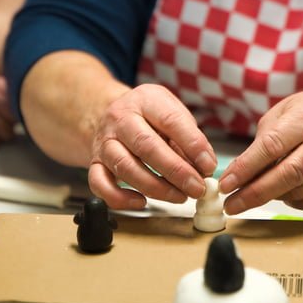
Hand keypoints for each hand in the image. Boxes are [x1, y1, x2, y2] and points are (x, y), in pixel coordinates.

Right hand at [87, 84, 216, 209]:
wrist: (109, 114)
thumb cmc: (148, 116)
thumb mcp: (172, 113)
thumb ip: (189, 137)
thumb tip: (205, 167)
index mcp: (145, 100)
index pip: (170, 120)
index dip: (192, 145)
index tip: (208, 165)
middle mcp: (120, 119)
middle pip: (146, 146)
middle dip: (176, 171)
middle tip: (197, 188)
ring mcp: (104, 142)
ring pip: (125, 167)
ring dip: (156, 187)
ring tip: (180, 197)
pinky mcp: (94, 163)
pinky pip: (100, 184)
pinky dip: (120, 198)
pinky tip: (141, 202)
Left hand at [219, 88, 302, 214]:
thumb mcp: (282, 112)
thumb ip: (262, 140)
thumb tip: (238, 172)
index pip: (272, 146)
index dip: (247, 167)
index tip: (226, 184)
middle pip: (287, 174)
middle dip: (255, 192)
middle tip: (231, 205)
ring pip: (295, 190)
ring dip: (268, 195)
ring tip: (249, 194)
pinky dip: (287, 198)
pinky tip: (278, 188)